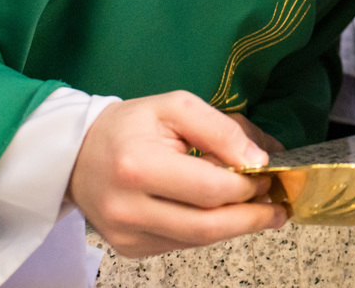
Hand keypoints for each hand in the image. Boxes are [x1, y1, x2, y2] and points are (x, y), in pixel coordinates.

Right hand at [68, 91, 287, 257]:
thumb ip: (220, 129)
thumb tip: (258, 160)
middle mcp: (129, 208)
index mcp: (138, 166)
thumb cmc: (130, 125)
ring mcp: (127, 234)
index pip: (209, 189)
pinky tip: (223, 214)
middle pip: (207, 226)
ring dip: (235, 227)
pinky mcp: (129, 248)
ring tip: (260, 210)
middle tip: (278, 208)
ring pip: (198, 240)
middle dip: (251, 218)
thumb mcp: (176, 107)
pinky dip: (209, 230)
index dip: (246, 187)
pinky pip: (182, 244)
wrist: (76, 154)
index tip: (268, 177)